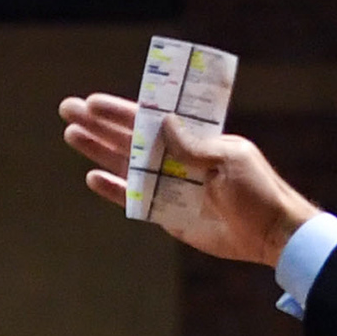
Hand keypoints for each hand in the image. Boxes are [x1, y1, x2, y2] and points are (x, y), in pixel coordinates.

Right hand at [56, 93, 316, 265]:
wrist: (269, 232)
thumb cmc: (256, 189)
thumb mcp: (227, 159)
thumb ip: (192, 145)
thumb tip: (160, 121)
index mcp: (194, 137)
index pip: (150, 118)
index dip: (120, 111)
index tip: (93, 102)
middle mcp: (177, 157)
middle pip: (130, 137)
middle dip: (99, 125)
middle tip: (68, 110)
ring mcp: (170, 185)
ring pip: (126, 164)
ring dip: (99, 151)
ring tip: (72, 136)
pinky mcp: (167, 214)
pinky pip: (134, 199)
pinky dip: (114, 189)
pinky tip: (92, 178)